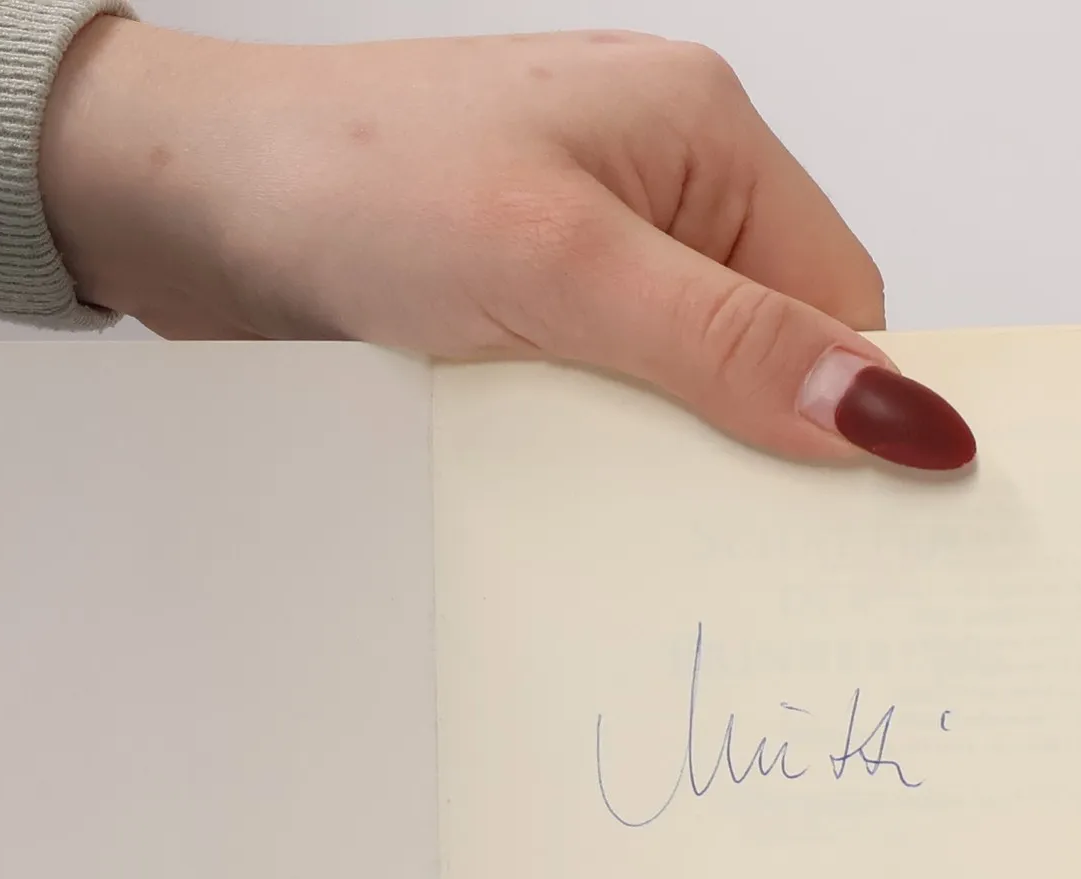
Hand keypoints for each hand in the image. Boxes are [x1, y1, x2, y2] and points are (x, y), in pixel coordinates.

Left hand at [40, 24, 973, 470]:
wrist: (188, 194)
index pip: (839, 298)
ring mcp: (586, 241)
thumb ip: (727, 345)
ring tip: (631, 509)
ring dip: (667, 452)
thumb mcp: (562, 271)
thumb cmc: (352, 180)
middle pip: (769, 344)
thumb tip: (892, 414)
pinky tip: (572, 484)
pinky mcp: (523, 297)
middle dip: (756, 443)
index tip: (852, 516)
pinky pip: (607, 389)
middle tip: (733, 541)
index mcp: (704, 134)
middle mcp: (658, 181)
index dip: (849, 408)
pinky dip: (600, 444)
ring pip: (686, 379)